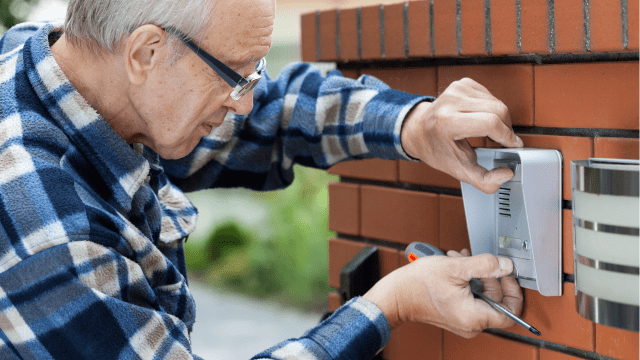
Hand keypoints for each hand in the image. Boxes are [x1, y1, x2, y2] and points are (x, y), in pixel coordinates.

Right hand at [363, 250, 522, 337]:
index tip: (507, 275)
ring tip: (461, 261)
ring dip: (475, 276)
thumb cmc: (418, 285)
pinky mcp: (455, 315)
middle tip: (478, 263)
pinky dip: (467, 282)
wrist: (395, 294)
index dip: (513, 291)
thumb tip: (506, 265)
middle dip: (489, 277)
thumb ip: (485, 265)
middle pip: (496, 301)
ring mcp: (462, 321)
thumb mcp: (455, 267)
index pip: (512, 312)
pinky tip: (456, 268)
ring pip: (482, 297)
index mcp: (474, 317)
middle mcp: (471, 324)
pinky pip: (470, 299)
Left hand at [400, 78, 523, 193]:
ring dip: (500, 119)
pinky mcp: (461, 83)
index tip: (514, 145)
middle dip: (506, 128)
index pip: (489, 123)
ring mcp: (456, 89)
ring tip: (491, 132)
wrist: (418, 131)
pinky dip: (492, 108)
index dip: (507, 136)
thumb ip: (483, 180)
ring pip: (496, 102)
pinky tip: (481, 118)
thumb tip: (506, 174)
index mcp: (447, 122)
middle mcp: (450, 102)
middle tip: (504, 141)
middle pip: (498, 110)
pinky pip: (490, 95)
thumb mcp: (458, 170)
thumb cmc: (437, 150)